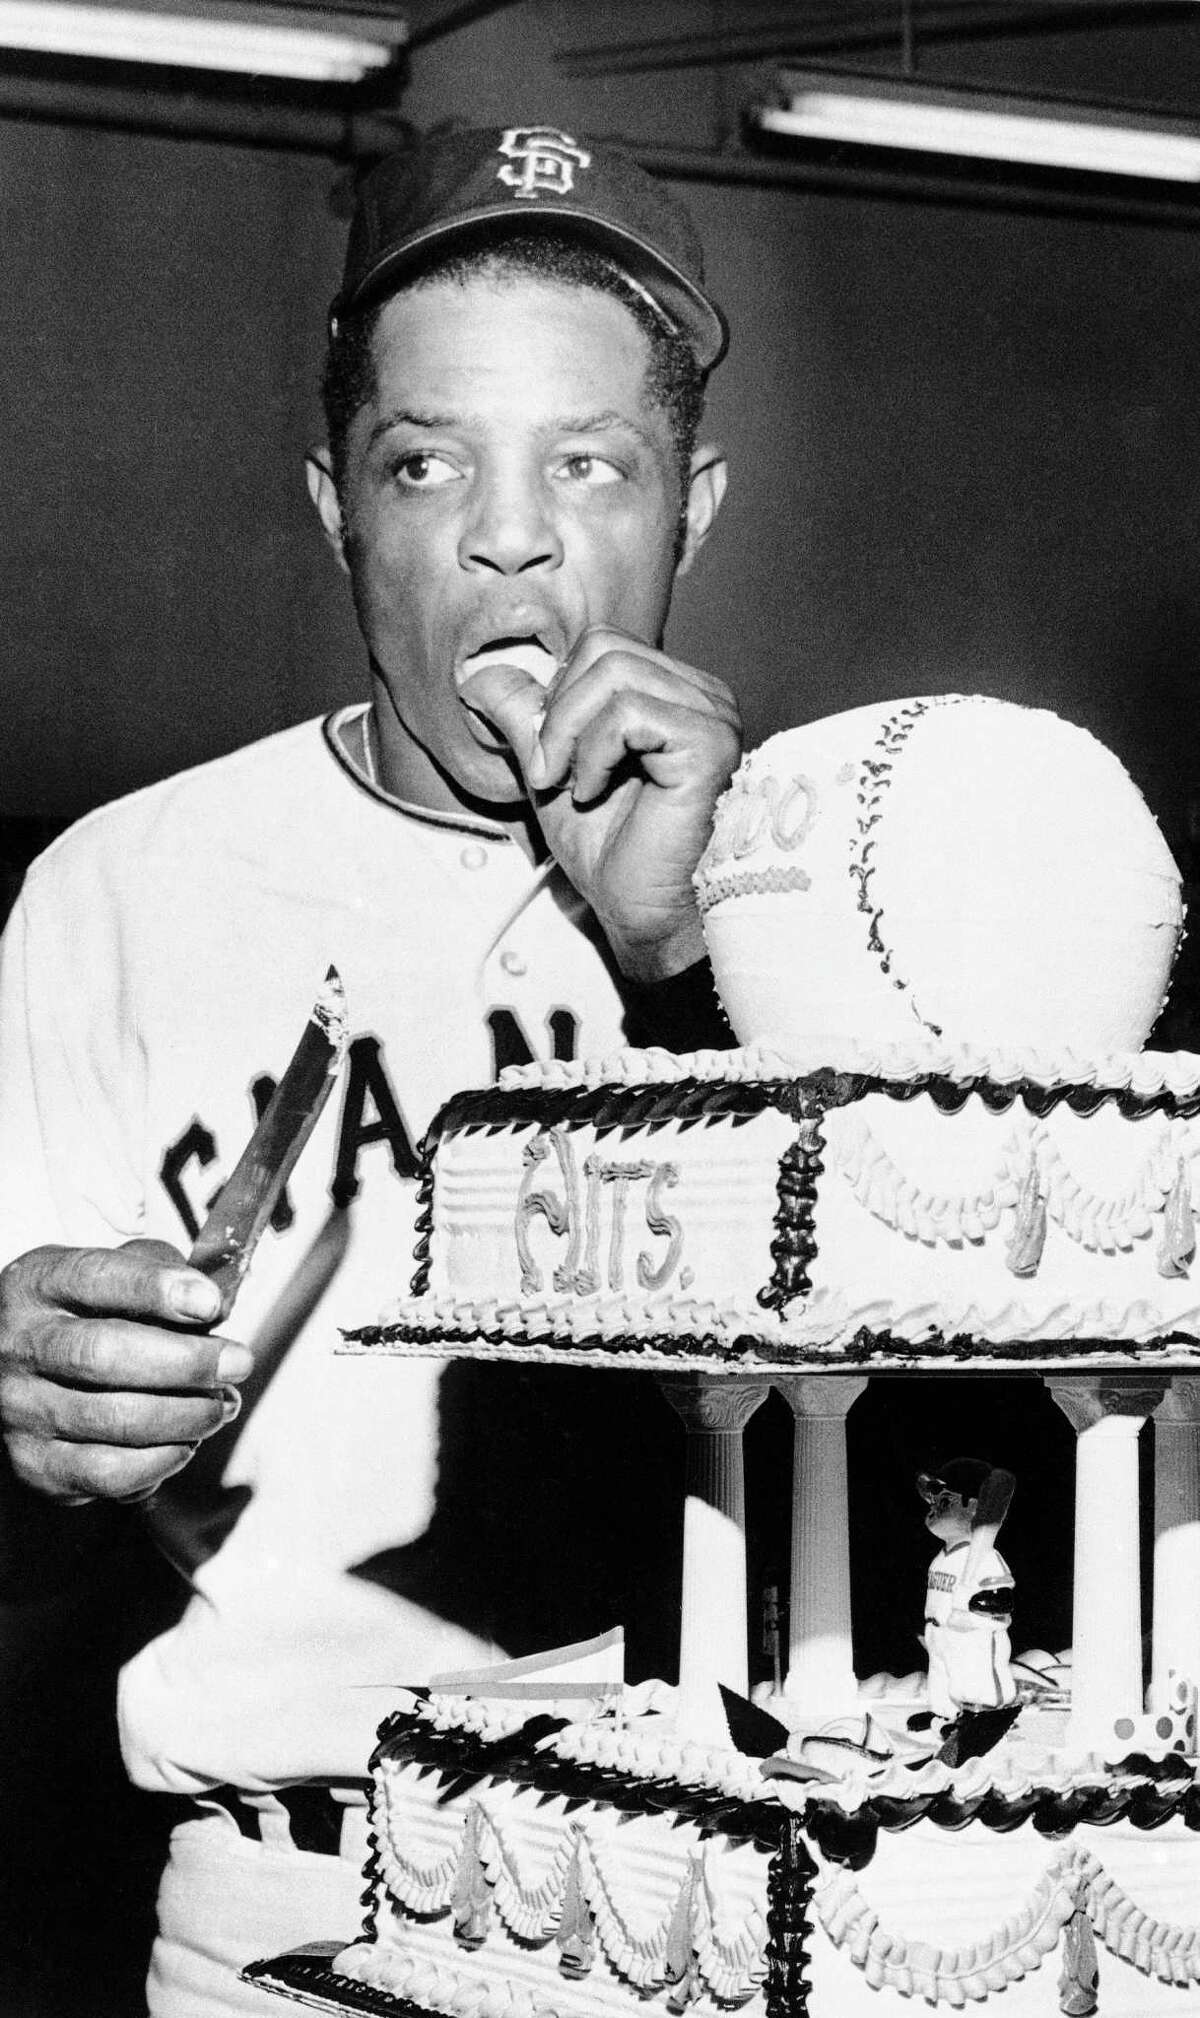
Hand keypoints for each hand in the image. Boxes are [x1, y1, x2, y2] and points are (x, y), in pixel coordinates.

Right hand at [0, 1240, 253, 1503]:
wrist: (17, 1370)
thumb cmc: (82, 1317)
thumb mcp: (108, 1274)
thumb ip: (158, 1273)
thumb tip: (212, 1306)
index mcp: (41, 1284)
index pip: (96, 1279)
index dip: (157, 1290)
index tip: (210, 1303)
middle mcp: (22, 1346)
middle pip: (104, 1355)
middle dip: (187, 1362)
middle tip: (238, 1363)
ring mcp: (23, 1410)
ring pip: (114, 1420)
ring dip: (187, 1416)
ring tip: (222, 1405)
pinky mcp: (37, 1465)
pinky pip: (109, 1474)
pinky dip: (162, 1461)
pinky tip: (186, 1442)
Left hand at [459, 627, 740, 980]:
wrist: (645, 917)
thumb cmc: (614, 857)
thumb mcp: (551, 774)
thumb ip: (525, 721)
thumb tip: (482, 675)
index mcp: (674, 696)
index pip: (601, 645)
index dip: (557, 695)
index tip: (546, 761)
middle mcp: (702, 697)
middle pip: (604, 647)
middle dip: (557, 712)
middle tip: (550, 774)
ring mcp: (713, 716)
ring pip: (613, 673)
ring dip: (570, 734)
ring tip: (572, 786)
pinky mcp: (709, 744)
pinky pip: (630, 712)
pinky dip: (595, 752)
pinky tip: (596, 793)